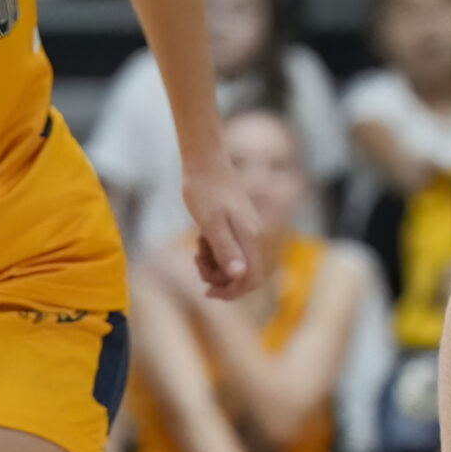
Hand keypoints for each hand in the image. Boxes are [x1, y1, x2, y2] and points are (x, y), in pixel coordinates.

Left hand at [181, 149, 260, 298]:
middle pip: (243, 275)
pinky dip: (213, 250)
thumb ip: (225, 249)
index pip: (252, 280)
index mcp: (250, 238)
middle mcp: (254, 236)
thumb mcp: (210, 223)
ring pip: (234, 263)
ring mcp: (247, 230)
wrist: (203, 159)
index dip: (232, 292)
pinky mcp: (238, 224)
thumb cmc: (204, 189)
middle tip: (196, 261)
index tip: (207, 291)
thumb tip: (239, 275)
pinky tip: (200, 237)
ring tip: (197, 247)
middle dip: (218, 277)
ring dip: (213, 263)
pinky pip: (229, 248)